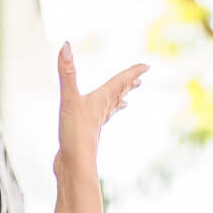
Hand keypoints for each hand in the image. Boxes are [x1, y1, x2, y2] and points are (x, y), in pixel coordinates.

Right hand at [55, 41, 148, 167]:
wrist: (73, 166)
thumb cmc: (76, 135)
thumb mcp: (70, 100)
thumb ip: (67, 73)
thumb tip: (66, 46)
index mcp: (101, 101)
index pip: (120, 83)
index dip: (133, 73)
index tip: (147, 66)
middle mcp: (101, 112)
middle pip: (118, 96)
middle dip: (128, 87)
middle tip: (140, 81)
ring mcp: (95, 125)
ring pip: (110, 110)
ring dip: (118, 102)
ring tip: (125, 101)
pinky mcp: (87, 136)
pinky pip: (98, 121)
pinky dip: (102, 116)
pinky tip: (98, 120)